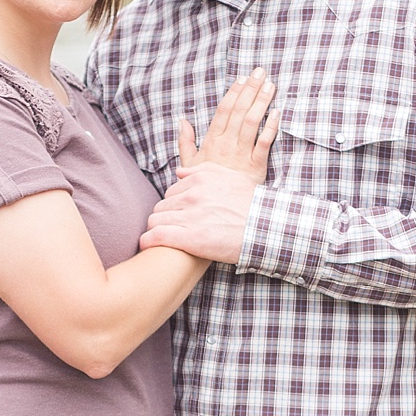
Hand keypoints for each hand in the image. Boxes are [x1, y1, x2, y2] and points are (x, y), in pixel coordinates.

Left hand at [141, 162, 257, 262]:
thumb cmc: (252, 206)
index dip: (174, 205)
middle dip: (165, 217)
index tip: (179, 215)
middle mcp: (193, 195)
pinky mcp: (189, 237)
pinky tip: (149, 245)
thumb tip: (179, 172)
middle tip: (172, 228)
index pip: (172, 191)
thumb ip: (203, 171)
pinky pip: (156, 236)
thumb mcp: (232, 178)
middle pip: (161, 205)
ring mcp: (190, 216)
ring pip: (155, 219)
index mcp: (201, 180)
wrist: (266, 229)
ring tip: (161, 238)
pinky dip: (148, 241)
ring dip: (156, 229)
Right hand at [182, 69, 280, 182]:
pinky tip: (277, 113)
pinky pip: (264, 143)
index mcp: (212, 141)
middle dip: (251, 90)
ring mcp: (242, 155)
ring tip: (270, 86)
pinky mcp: (256, 166)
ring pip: (252, 123)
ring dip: (262, 102)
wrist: (215, 208)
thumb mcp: (189, 163)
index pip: (224, 111)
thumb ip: (185, 141)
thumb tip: (182, 120)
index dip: (234, 93)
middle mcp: (227, 145)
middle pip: (239, 111)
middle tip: (261, 73)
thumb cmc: (205, 184)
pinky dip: (271, 127)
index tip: (242, 78)